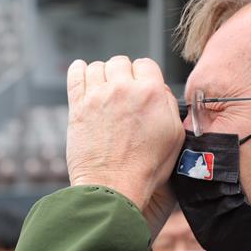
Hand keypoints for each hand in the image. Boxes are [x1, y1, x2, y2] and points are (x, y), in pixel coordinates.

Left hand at [66, 56, 183, 237]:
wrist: (114, 187)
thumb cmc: (146, 168)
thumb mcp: (174, 136)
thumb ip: (168, 105)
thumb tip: (159, 89)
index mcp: (151, 93)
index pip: (146, 64)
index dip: (143, 77)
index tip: (140, 88)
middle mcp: (123, 89)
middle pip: (120, 63)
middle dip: (122, 75)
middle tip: (122, 94)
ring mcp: (97, 96)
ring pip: (97, 67)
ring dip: (102, 76)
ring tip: (104, 91)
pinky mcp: (77, 106)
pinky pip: (75, 74)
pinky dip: (79, 71)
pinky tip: (82, 74)